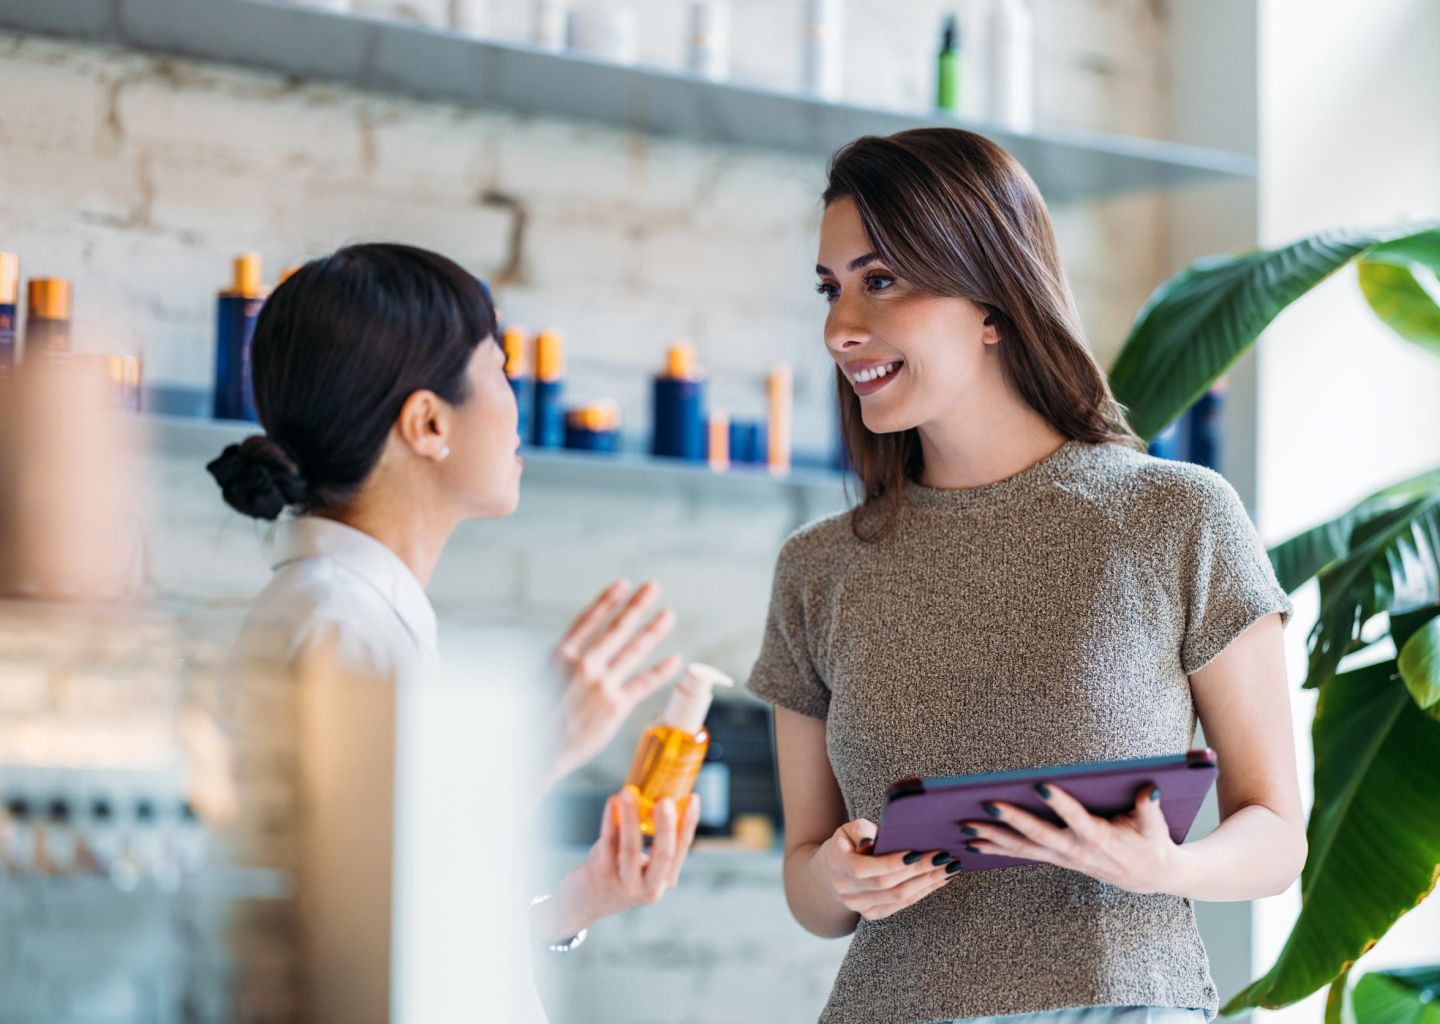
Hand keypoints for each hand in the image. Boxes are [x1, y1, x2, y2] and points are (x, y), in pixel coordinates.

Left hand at [539, 789, 700, 940]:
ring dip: (630, 817)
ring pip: (631, 848)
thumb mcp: (644, 863)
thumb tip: (662, 794)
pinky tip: (612, 802)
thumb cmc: (620, 871)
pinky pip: (608, 843)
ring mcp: (625, 884)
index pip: (681, 848)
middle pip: (662, 854)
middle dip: (666, 825)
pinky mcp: (602, 875)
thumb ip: (654, 838)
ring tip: (629, 792)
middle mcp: (649, 887)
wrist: (587, 901)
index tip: (693, 798)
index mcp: (666, 879)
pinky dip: (610, 820)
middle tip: (666, 800)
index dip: (689, 823)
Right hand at [546, 580, 681, 786]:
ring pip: (635, 650)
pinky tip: (674, 659)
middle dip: (637, 606)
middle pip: (617, 628)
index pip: (588, 621)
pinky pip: (644, 684)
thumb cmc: (527, 723)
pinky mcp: (616, 706)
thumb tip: (565, 661)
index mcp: (560, 657)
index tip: (622, 586)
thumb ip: (554, 670)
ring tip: (668, 616)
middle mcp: (584, 665)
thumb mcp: (531, 684)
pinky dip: (661, 670)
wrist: (532, 753)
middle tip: (653, 588)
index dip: (606, 601)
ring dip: (654, 630)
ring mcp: (602, 684)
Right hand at [814, 818, 959, 921]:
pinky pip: (901, 905)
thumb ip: (861, 831)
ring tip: (948, 868)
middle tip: (943, 857)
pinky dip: (923, 892)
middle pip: (887, 885)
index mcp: (837, 864)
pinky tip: (938, 880)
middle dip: (918, 870)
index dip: (892, 863)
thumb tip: (876, 840)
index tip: (918, 852)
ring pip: (898, 898)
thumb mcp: (848, 829)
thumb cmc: (847, 843)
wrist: (832, 872)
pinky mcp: (872, 914)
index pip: (865, 869)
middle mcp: (846, 890)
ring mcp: (858, 906)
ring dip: (927, 883)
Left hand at [960, 782, 1177, 894]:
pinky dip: (998, 848)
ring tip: (966, 827)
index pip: (1078, 819)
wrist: (1150, 877)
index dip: (1061, 804)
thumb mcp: (1155, 826)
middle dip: (1012, 820)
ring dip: (994, 838)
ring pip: (1024, 848)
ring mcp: (1063, 857)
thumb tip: (1148, 788)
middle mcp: (1076, 850)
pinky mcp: (1056, 859)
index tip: (1042, 786)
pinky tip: (974, 844)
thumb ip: (1149, 807)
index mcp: (1100, 838)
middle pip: (1039, 835)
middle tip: (987, 805)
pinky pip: (1023, 854)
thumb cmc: (1151, 843)